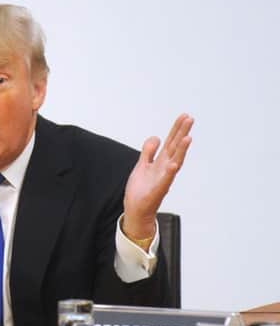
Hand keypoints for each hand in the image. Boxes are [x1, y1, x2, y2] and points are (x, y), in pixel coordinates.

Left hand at [122, 113, 193, 242]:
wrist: (136, 209)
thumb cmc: (141, 190)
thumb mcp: (142, 165)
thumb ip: (149, 151)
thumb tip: (156, 137)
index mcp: (161, 162)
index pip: (171, 142)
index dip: (177, 129)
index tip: (184, 116)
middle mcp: (165, 169)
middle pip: (175, 148)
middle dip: (182, 133)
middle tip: (190, 119)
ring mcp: (163, 179)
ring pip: (174, 162)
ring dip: (181, 150)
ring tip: (187, 138)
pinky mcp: (158, 190)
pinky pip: (165, 180)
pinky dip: (169, 172)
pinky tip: (173, 164)